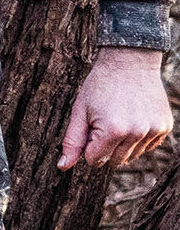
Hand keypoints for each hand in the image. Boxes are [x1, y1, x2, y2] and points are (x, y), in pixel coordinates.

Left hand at [58, 46, 171, 168]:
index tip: (89, 129)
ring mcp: (153, 131)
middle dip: (104, 148)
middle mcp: (136, 133)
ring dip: (122, 144)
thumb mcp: (80, 111)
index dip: (87, 148)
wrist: (129, 62)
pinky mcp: (165, 127)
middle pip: (115, 161)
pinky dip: (138, 139)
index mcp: (113, 130)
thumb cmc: (100, 86)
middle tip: (102, 123)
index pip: (95, 160)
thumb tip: (64, 167)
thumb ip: (72, 141)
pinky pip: (147, 147)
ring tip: (118, 118)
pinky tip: (132, 118)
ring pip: (132, 156)